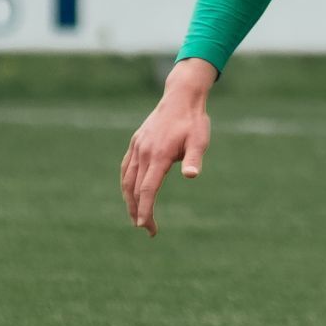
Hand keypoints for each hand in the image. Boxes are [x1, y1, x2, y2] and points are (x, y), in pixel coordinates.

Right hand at [120, 58, 216, 234]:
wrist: (181, 96)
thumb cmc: (194, 121)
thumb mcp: (199, 140)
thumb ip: (194, 158)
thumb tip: (191, 175)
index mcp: (159, 155)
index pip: (147, 189)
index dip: (145, 209)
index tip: (146, 226)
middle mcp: (144, 152)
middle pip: (134, 189)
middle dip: (138, 211)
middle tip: (148, 229)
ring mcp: (137, 146)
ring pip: (126, 179)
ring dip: (129, 200)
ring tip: (136, 216)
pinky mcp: (136, 142)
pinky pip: (126, 167)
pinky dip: (126, 183)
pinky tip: (130, 192)